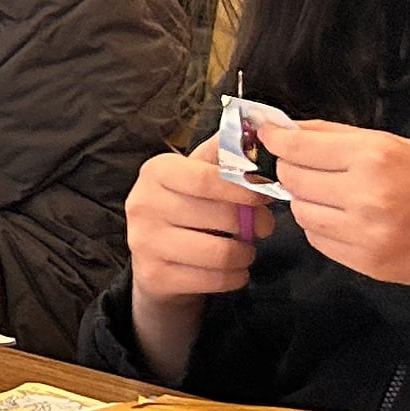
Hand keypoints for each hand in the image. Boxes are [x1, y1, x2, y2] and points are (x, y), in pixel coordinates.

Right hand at [125, 144, 267, 377]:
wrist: (157, 258)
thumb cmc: (188, 208)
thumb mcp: (200, 174)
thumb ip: (226, 154)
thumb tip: (260, 130)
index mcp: (156, 171)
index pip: (205, 179)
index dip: (243, 188)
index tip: (267, 194)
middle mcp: (142, 203)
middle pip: (218, 216)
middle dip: (253, 223)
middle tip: (265, 225)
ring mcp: (143, 242)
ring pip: (220, 253)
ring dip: (245, 254)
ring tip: (245, 249)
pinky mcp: (154, 276)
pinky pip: (213, 280)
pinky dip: (234, 277)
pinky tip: (233, 269)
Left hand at [267, 120, 409, 335]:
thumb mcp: (405, 146)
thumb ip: (343, 138)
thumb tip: (290, 129)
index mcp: (378, 156)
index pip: (297, 146)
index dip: (276, 140)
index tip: (267, 135)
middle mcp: (367, 194)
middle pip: (291, 178)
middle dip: (294, 169)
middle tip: (312, 167)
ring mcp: (365, 233)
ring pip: (300, 211)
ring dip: (308, 200)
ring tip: (338, 194)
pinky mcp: (365, 263)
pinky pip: (318, 239)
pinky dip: (323, 227)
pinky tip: (350, 219)